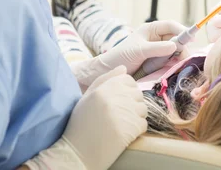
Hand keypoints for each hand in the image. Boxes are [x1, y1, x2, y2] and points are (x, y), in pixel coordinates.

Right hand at [23, 66, 146, 169]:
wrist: (77, 152)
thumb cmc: (80, 124)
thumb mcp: (87, 97)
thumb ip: (106, 79)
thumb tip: (124, 68)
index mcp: (105, 87)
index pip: (128, 80)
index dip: (125, 90)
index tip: (117, 101)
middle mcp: (117, 96)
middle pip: (138, 94)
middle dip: (131, 104)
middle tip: (117, 116)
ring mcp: (126, 112)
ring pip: (143, 109)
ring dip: (135, 117)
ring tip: (119, 125)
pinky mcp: (133, 127)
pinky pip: (143, 124)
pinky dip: (136, 130)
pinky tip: (122, 134)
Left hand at [72, 20, 186, 86]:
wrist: (110, 71)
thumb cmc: (121, 56)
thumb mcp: (139, 50)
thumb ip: (157, 48)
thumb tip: (175, 46)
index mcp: (151, 29)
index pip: (171, 26)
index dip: (182, 30)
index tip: (191, 39)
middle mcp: (156, 38)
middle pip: (176, 38)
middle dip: (182, 46)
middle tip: (185, 57)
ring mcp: (158, 50)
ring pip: (175, 50)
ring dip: (179, 56)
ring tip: (181, 63)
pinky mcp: (158, 61)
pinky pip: (171, 60)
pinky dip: (175, 63)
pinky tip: (177, 67)